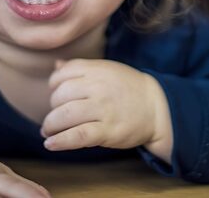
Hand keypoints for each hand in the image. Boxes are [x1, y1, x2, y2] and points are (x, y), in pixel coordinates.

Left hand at [41, 59, 172, 161]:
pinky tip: (51, 144)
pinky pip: (78, 136)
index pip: (62, 74)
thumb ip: (82, 68)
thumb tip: (56, 65)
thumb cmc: (130, 89)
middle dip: (53, 108)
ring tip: (49, 131)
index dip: (54, 85)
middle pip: (60, 96)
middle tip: (56, 117)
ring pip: (64, 115)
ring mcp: (103, 109)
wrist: (158, 108)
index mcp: (97, 70)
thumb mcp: (108, 70)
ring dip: (51, 126)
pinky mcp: (108, 130)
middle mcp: (98, 87)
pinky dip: (61, 141)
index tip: (57, 95)